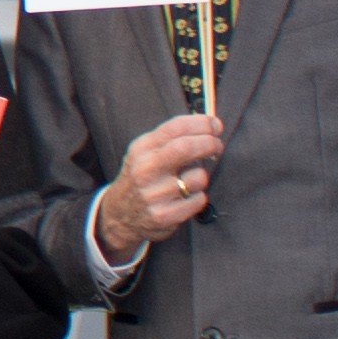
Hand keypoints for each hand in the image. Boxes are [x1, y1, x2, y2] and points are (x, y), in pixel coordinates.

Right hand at [91, 114, 224, 262]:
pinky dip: (198, 197)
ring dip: (202, 177)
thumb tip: (212, 125)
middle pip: (186, 148)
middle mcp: (145, 169)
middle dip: (210, 143)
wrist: (120, 214)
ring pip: (198, 177)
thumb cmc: (143, 178)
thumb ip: (172, 138)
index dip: (202, 124)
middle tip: (217, 146)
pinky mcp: (164, 215)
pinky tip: (186, 198)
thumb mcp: (146, 153)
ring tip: (190, 181)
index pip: (175, 128)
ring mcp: (154, 193)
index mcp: (141, 149)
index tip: (215, 125)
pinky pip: (199, 200)